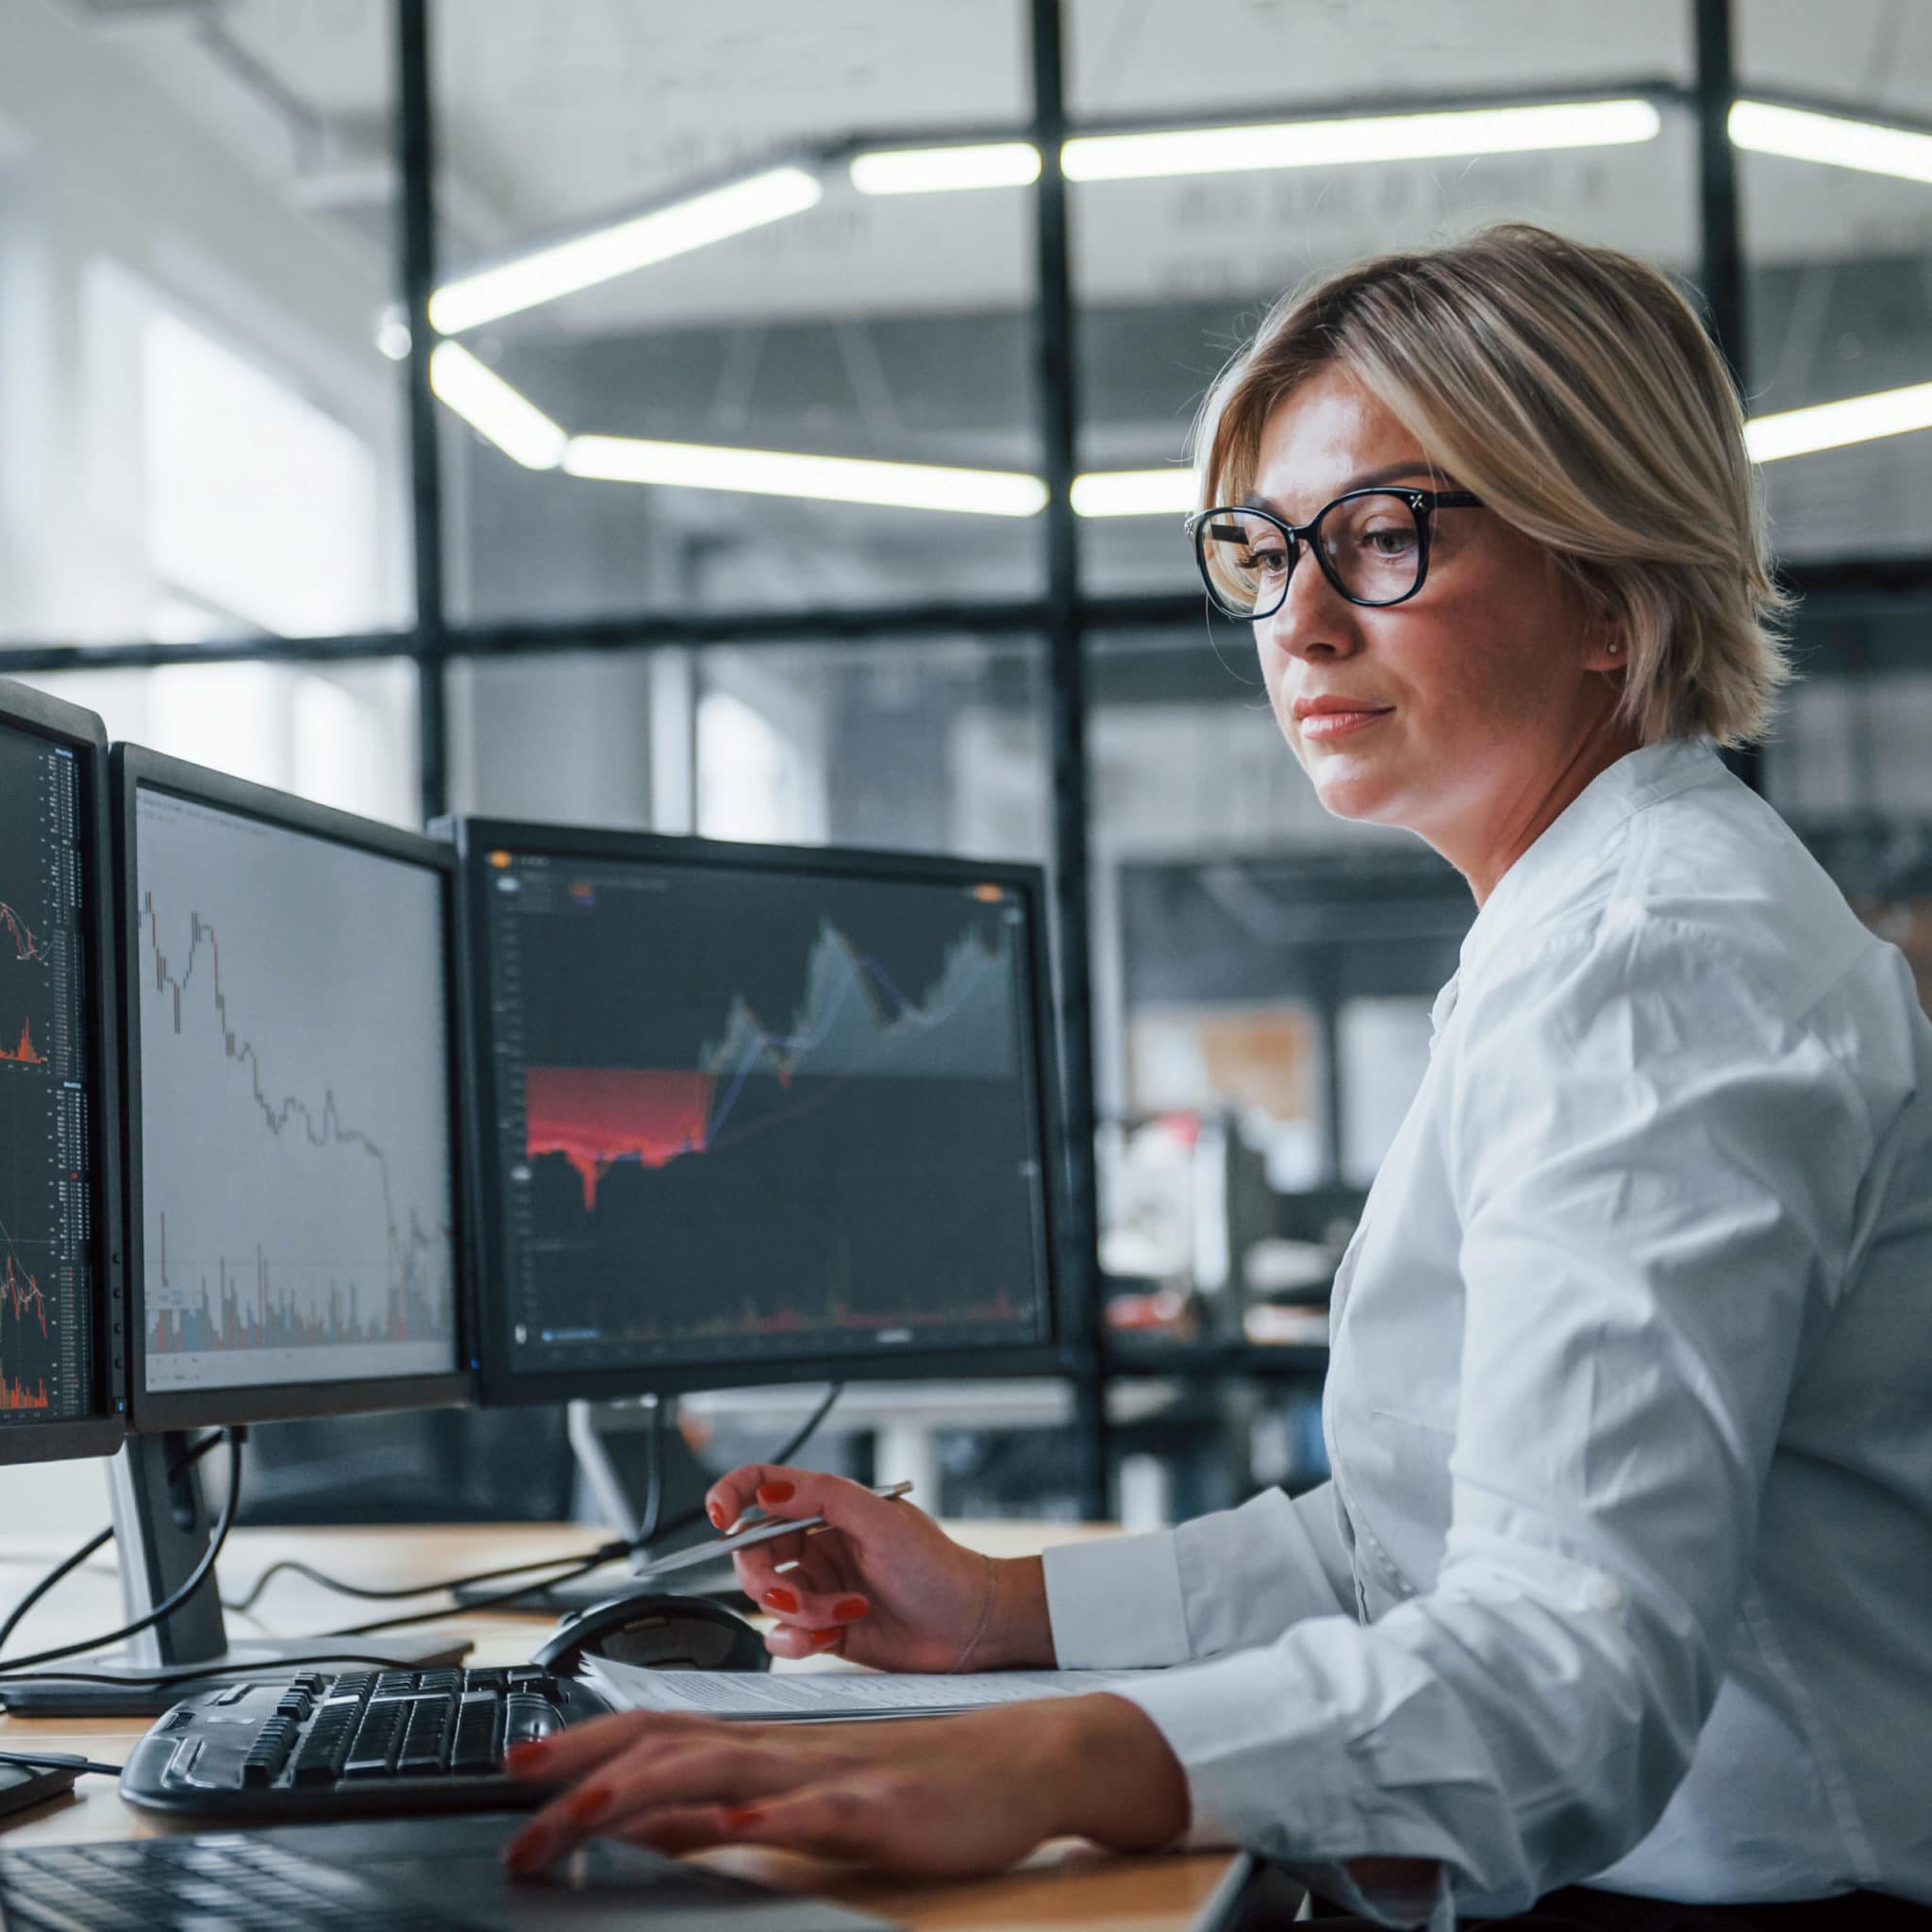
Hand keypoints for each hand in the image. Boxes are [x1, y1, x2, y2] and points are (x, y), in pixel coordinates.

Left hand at [499, 1694, 1189, 1877]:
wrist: (1022, 1762)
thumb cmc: (924, 1785)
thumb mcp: (821, 1798)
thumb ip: (748, 1803)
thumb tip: (664, 1823)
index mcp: (773, 1744)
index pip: (662, 1731)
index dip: (586, 1746)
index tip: (518, 1767)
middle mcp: (789, 1747)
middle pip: (671, 1746)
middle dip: (585, 1776)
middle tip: (513, 1811)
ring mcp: (833, 1772)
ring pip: (724, 1769)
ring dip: (643, 1791)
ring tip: (578, 1814)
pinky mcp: (879, 1809)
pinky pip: (812, 1809)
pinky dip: (761, 1813)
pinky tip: (723, 1822)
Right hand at [702, 1464, 1053, 1670]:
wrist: (969, 1628)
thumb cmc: (937, 1567)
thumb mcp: (882, 1520)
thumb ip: (825, 1497)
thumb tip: (768, 1490)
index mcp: (828, 1507)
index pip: (764, 1487)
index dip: (732, 1495)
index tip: (717, 1518)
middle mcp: (817, 1544)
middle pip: (753, 1552)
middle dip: (762, 1579)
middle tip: (788, 1597)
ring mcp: (819, 1586)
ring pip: (767, 1599)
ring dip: (796, 1613)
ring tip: (841, 1613)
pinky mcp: (824, 1627)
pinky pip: (783, 1637)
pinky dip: (800, 1641)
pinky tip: (837, 1633)